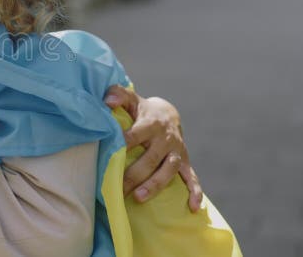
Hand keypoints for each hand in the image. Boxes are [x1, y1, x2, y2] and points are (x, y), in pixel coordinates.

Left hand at [103, 86, 202, 211]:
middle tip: (118, 188)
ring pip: (168, 170)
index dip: (124, 143)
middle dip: (134, 174)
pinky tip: (192, 207)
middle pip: (150, 158)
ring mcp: (176, 151)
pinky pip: (192, 177)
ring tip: (139, 198)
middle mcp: (165, 138)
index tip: (111, 153)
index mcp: (151, 123)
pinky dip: (195, 192)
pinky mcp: (185, 161)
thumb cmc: (141, 110)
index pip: (136, 134)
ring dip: (154, 185)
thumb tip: (107, 100)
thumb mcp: (131, 99)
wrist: (167, 113)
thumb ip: (118, 95)